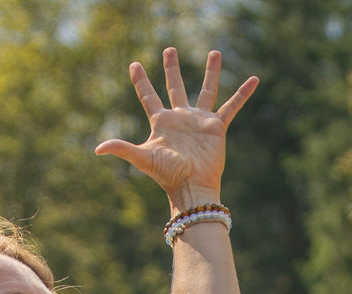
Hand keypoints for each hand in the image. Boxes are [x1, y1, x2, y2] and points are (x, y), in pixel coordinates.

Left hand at [95, 49, 256, 211]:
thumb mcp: (144, 158)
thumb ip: (123, 149)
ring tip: (215, 52)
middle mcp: (180, 118)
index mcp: (161, 122)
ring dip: (211, 72)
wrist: (193, 187)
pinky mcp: (217, 127)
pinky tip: (254, 80)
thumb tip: (98, 149)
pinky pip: (232, 106)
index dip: (140, 80)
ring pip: (206, 90)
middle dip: (172, 68)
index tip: (134, 64)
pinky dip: (243, 94)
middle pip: (175, 86)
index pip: (148, 96)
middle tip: (169, 49)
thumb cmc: (168, 175)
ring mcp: (199, 121)